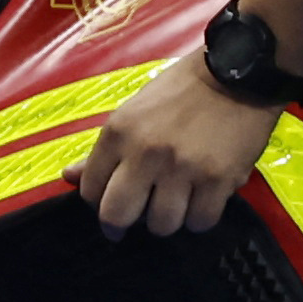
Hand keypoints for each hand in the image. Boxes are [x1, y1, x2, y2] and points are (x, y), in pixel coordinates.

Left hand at [69, 53, 282, 238]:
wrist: (234, 75)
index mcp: (118, 133)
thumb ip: (101, 151)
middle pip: (117, 215)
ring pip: (162, 225)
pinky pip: (200, 221)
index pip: (91, 189)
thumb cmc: (180, 91)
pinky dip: (198, 218)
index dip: (98, 202)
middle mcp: (145, 153)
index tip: (110, 200)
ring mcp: (183, 169)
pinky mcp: (218, 180)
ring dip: (166, 221)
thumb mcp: (131, 112)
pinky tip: (200, 202)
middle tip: (130, 223)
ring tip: (172, 205)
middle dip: (119, 226)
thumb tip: (68, 177)